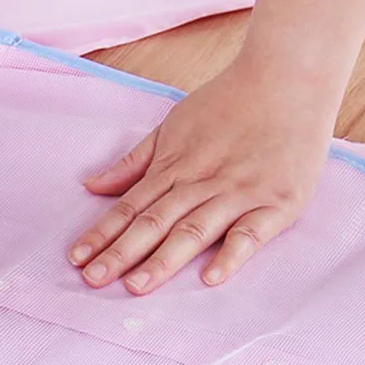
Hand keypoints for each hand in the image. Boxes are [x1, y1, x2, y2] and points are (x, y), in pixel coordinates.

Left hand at [68, 58, 337, 293]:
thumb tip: (91, 186)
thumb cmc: (229, 103)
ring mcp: (238, 194)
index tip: (75, 259)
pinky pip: (250, 233)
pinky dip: (231, 255)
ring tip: (136, 286)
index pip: (130, 207)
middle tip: (92, 281)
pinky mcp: (276, 203)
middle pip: (154, 223)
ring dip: (163, 260)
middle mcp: (200, 183)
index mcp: (174, 168)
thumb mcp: (172, 126)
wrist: (289, 78)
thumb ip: (134, 162)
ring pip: (193, 231)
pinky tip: (210, 278)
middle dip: (121, 253)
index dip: (101, 234)